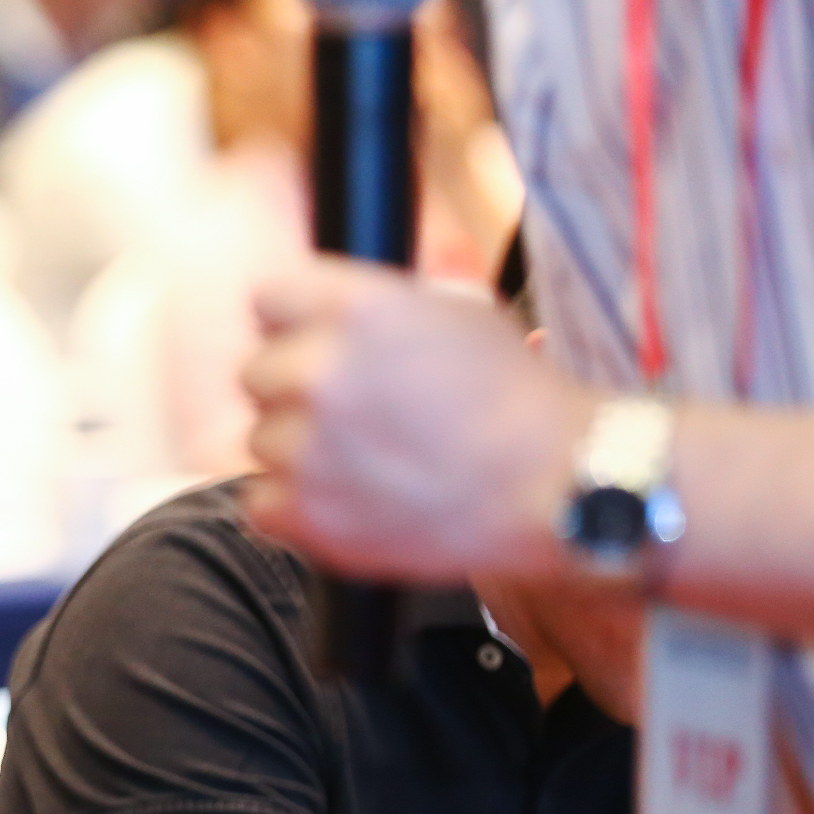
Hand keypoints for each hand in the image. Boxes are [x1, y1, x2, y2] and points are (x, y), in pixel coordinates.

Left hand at [242, 255, 591, 581]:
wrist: (556, 488)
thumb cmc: (517, 401)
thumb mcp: (452, 314)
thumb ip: (368, 311)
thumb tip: (315, 316)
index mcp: (359, 310)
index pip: (269, 298)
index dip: (294, 323)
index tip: (314, 342)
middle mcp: (321, 373)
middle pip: (256, 372)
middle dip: (297, 389)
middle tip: (355, 413)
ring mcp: (307, 448)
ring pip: (261, 440)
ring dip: (300, 450)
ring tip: (368, 461)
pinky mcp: (306, 514)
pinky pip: (259, 503)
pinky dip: (293, 507)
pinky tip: (347, 499)